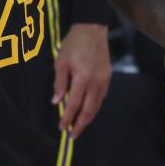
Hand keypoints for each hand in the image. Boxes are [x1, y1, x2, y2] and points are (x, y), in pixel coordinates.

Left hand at [52, 23, 111, 138]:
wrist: (92, 30)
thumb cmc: (73, 44)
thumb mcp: (61, 62)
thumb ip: (59, 83)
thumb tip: (56, 102)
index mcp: (82, 78)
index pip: (74, 104)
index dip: (67, 117)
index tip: (62, 127)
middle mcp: (96, 83)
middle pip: (88, 110)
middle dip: (80, 124)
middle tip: (73, 135)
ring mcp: (104, 81)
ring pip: (97, 106)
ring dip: (88, 118)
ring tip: (79, 126)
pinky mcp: (108, 78)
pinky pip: (101, 97)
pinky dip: (94, 107)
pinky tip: (88, 110)